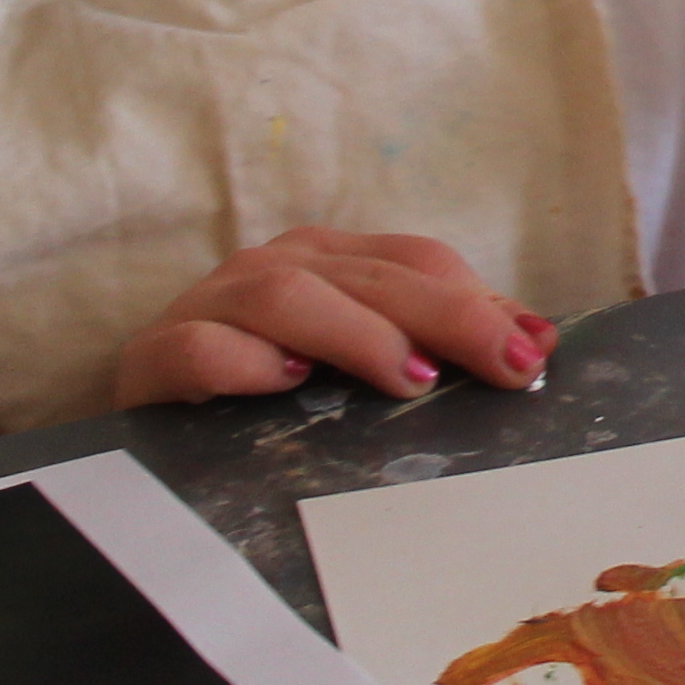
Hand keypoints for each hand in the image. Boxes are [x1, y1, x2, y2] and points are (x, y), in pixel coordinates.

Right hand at [109, 227, 550, 407]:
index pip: (414, 262)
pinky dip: (246, 360)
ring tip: (409, 377)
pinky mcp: (153, 357)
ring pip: (285, 294)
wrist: (150, 425)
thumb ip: (436, 345)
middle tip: (504, 364)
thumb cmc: (266, 391)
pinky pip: (199, 347)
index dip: (478, 300)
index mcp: (327, 260)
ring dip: (355, 332)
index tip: (533, 350)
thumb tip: (534, 342)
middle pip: (367, 277)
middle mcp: (271, 267)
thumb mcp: (358, 363)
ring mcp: (208, 306)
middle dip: (445, 316)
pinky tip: (285, 381)